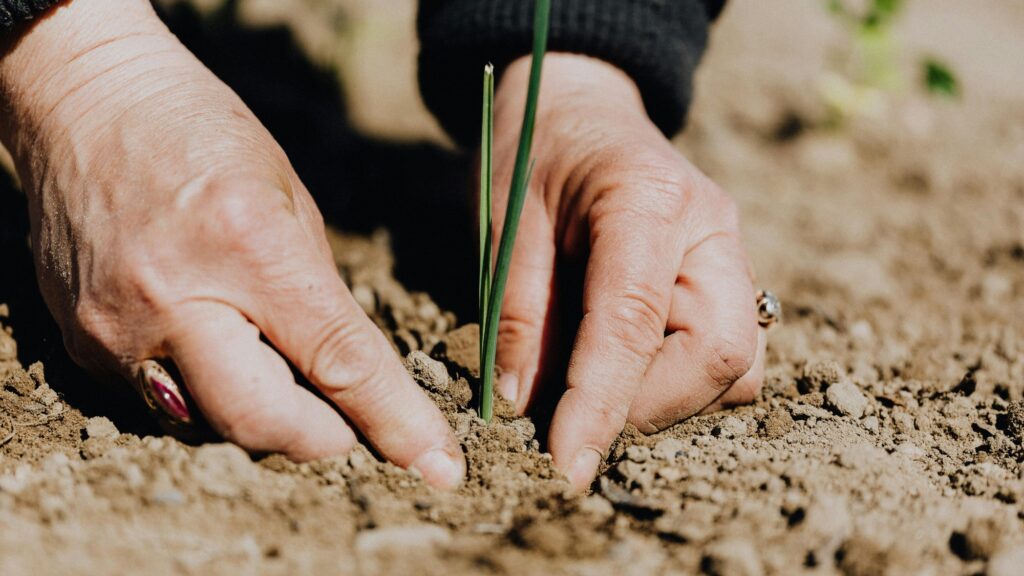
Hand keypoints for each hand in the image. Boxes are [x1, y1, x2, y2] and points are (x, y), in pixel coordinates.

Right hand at [0, 0, 463, 487]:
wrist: (86, 103)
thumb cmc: (203, 135)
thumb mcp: (290, 200)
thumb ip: (320, 296)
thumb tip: (351, 378)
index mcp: (249, 246)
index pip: (338, 362)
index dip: (396, 422)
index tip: (438, 467)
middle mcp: (176, 299)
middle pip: (265, 424)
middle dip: (321, 437)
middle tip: (344, 420)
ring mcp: (118, 330)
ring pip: (212, 425)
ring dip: (261, 413)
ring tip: (267, 357)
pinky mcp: (81, 345)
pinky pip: (161, 403)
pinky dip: (204, 390)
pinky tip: (209, 339)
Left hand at [491, 54, 765, 490]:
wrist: (580, 109)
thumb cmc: (534, 153)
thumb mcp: (506, 220)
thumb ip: (517, 310)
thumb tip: (523, 405)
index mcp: (649, 200)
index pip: (634, 322)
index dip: (600, 404)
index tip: (566, 465)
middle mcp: (712, 229)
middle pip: (720, 354)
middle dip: (646, 407)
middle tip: (574, 415)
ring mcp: (731, 255)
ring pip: (737, 367)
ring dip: (667, 400)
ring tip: (595, 385)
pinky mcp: (729, 280)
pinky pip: (729, 356)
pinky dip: (679, 382)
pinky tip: (625, 366)